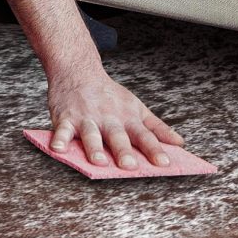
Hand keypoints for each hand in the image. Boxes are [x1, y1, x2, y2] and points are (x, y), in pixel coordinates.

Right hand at [46, 68, 183, 169]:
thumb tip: (180, 143)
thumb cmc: (109, 95)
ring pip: (91, 135)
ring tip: (98, 162)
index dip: (154, 150)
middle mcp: (108, 119)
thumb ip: (157, 128)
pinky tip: (58, 149)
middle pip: (117, 136)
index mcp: (127, 118)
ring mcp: (86, 118)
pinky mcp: (65, 118)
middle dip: (123, 151)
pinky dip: (59, 139)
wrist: (78, 71)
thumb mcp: (137, 107)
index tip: (164, 164)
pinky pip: (62, 130)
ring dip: (94, 148)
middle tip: (130, 166)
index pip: (145, 136)